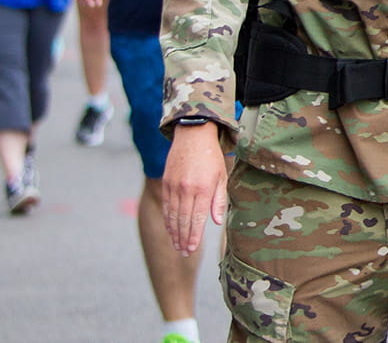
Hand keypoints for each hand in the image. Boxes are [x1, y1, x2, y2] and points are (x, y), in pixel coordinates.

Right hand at [162, 121, 228, 255]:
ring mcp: (174, 186)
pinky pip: (166, 205)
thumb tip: (216, 221)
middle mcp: (186, 189)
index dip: (194, 236)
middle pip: (183, 220)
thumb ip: (218, 200)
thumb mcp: (222, 176)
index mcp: (202, 188)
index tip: (191, 248)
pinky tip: (169, 229)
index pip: (197, 219)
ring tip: (176, 245)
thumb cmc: (211, 157)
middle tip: (183, 252)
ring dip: (174, 232)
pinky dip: (167, 219)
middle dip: (183, 238)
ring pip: (172, 215)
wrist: (193, 135)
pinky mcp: (166, 182)